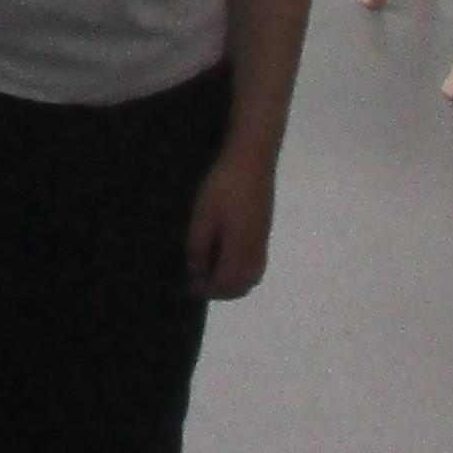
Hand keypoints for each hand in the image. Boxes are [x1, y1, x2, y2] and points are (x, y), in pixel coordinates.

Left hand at [186, 147, 277, 298]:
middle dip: (222, 291)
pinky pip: (255, 263)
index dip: (208, 290)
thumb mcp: (203, 217)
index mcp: (241, 251)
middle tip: (199, 282)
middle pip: (243, 285)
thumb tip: (197, 271)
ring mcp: (262, 240)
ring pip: (252, 275)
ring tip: (210, 272)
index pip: (227, 284)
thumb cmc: (224, 188)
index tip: (189, 286)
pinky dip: (241, 270)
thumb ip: (198, 247)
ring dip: (233, 282)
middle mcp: (255, 251)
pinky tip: (225, 256)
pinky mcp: (263, 229)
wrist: (252, 161)